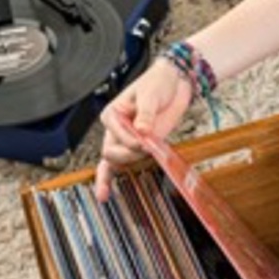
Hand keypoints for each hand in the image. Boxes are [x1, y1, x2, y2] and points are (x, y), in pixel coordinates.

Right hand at [95, 59, 192, 200]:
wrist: (174, 84)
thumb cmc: (157, 83)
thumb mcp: (150, 94)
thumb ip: (146, 114)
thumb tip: (142, 130)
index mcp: (112, 114)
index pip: (115, 137)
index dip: (131, 141)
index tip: (145, 135)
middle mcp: (115, 130)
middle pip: (112, 153)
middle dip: (130, 153)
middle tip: (147, 145)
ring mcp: (126, 141)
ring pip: (115, 162)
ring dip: (133, 160)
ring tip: (149, 147)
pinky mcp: (138, 148)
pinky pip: (117, 166)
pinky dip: (109, 180)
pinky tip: (104, 194)